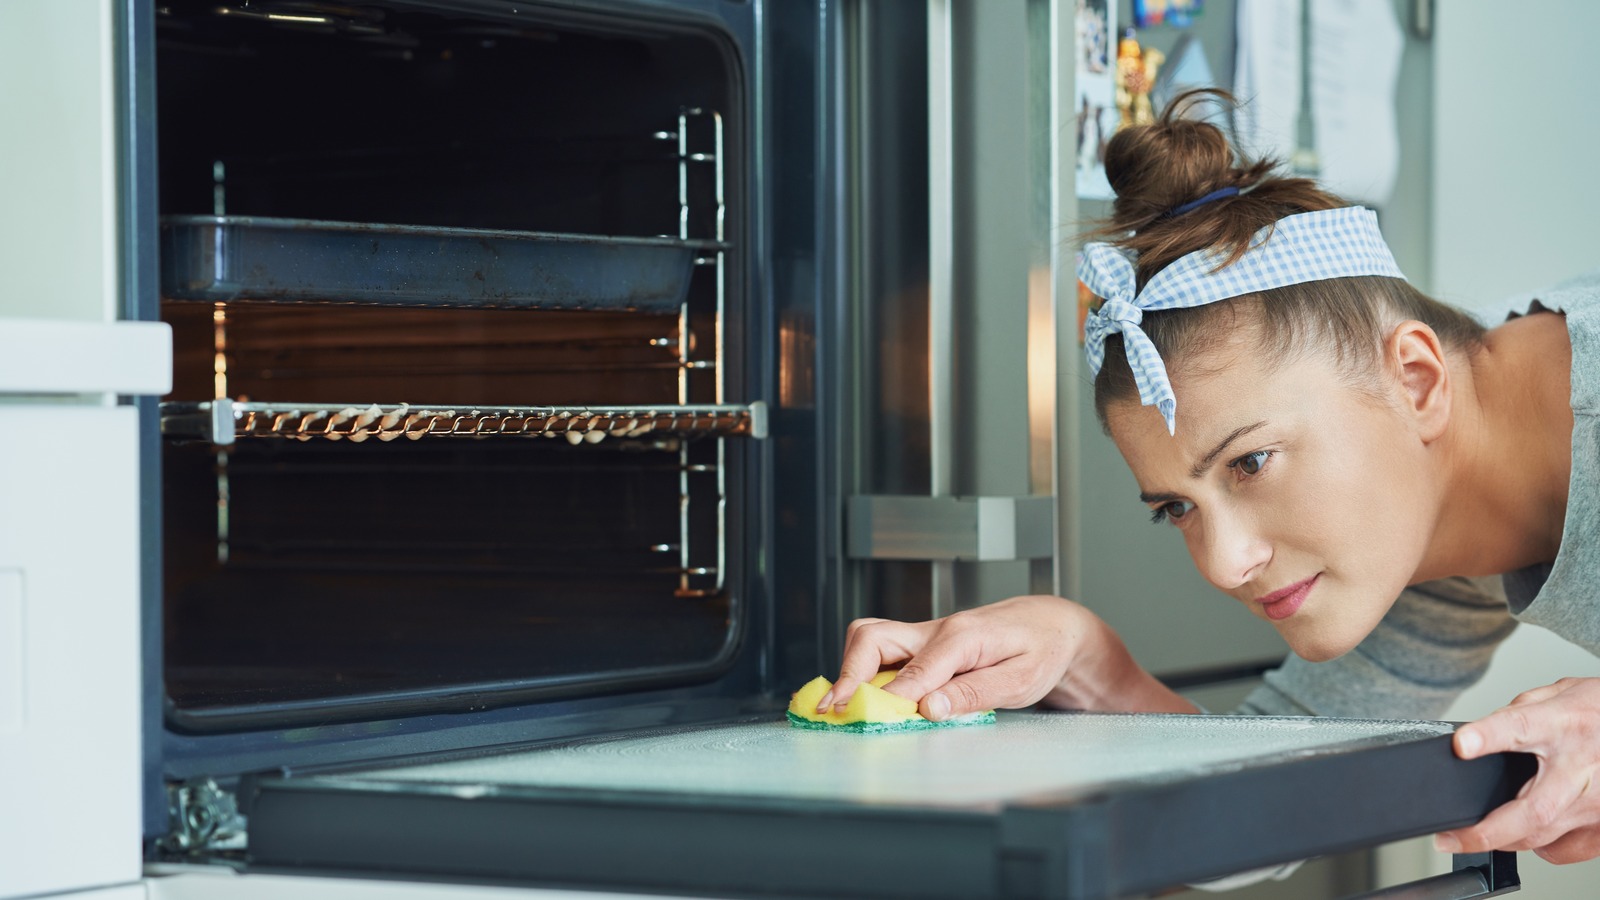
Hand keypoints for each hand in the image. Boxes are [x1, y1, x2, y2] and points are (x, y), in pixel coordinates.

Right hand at [824, 595, 1193, 720]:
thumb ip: (973, 694)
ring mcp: (924, 635)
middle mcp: (934, 630)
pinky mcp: (921, 644)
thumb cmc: (1041, 651)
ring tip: (840, 704)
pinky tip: (863, 697)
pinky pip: (881, 651)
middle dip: (848, 674)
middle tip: (834, 709)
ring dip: (851, 670)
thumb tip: (928, 709)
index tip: (873, 720)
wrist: (1052, 625)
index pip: (915, 668)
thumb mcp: (1020, 680)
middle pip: (872, 638)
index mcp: (961, 636)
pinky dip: (863, 671)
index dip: (892, 698)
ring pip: (869, 638)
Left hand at [1436, 677, 1599, 863]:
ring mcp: (1596, 803)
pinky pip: (1564, 850)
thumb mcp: (1562, 694)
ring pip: (1544, 838)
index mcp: (1563, 725)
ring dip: (1504, 840)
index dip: (1486, 738)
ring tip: (1476, 835)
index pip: (1520, 728)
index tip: (1461, 746)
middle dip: (1486, 831)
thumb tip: (1481, 733)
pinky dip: (1540, 846)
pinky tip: (1529, 833)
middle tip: (1448, 839)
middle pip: (1533, 810)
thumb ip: (1520, 712)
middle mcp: (1581, 767)